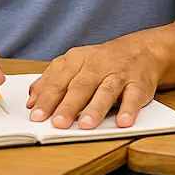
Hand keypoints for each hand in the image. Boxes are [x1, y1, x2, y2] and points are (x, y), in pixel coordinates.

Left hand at [27, 36, 164, 129]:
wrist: (143, 49)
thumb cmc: (103, 61)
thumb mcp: (75, 63)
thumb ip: (52, 79)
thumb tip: (31, 100)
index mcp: (78, 59)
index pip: (59, 80)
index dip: (47, 98)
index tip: (36, 115)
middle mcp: (98, 65)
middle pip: (81, 85)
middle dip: (69, 105)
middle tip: (57, 123)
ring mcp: (120, 73)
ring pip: (107, 90)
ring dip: (96, 107)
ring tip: (86, 124)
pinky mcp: (139, 83)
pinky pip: (134, 96)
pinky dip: (129, 109)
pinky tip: (123, 122)